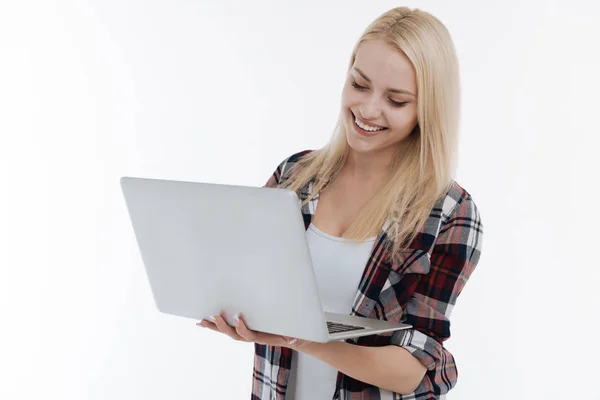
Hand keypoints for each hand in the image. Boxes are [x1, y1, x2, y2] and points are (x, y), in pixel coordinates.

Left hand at [196, 313, 310, 348]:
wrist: (291, 338)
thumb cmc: (293, 334)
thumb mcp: (295, 335)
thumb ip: (295, 337)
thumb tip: (294, 339)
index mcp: (262, 337)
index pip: (250, 335)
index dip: (243, 329)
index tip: (239, 319)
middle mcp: (252, 336)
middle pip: (234, 334)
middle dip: (223, 326)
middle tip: (214, 316)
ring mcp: (246, 333)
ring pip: (228, 331)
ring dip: (215, 326)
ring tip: (202, 321)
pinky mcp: (243, 328)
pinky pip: (228, 327)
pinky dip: (216, 325)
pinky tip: (206, 321)